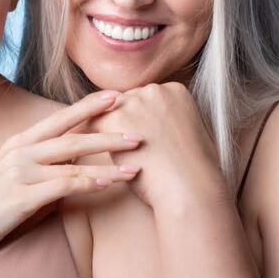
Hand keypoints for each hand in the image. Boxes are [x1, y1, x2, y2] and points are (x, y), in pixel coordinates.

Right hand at [0, 91, 143, 262]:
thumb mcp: (10, 174)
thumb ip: (38, 163)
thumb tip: (70, 157)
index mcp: (18, 143)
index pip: (59, 119)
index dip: (89, 106)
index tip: (116, 96)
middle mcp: (20, 152)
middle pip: (72, 136)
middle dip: (108, 132)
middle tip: (139, 131)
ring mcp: (19, 173)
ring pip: (73, 162)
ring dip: (109, 163)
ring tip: (136, 165)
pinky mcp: (21, 197)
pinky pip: (63, 186)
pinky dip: (89, 183)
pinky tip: (109, 182)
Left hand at [89, 83, 226, 207]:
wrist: (189, 188)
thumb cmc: (192, 171)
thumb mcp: (188, 133)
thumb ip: (169, 121)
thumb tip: (155, 128)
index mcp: (175, 90)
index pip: (144, 98)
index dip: (137, 117)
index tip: (134, 134)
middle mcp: (154, 89)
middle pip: (125, 101)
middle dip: (121, 121)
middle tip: (111, 143)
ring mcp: (135, 102)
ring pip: (107, 111)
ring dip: (104, 128)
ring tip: (91, 144)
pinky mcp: (116, 119)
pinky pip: (91, 122)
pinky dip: (87, 135)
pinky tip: (86, 148)